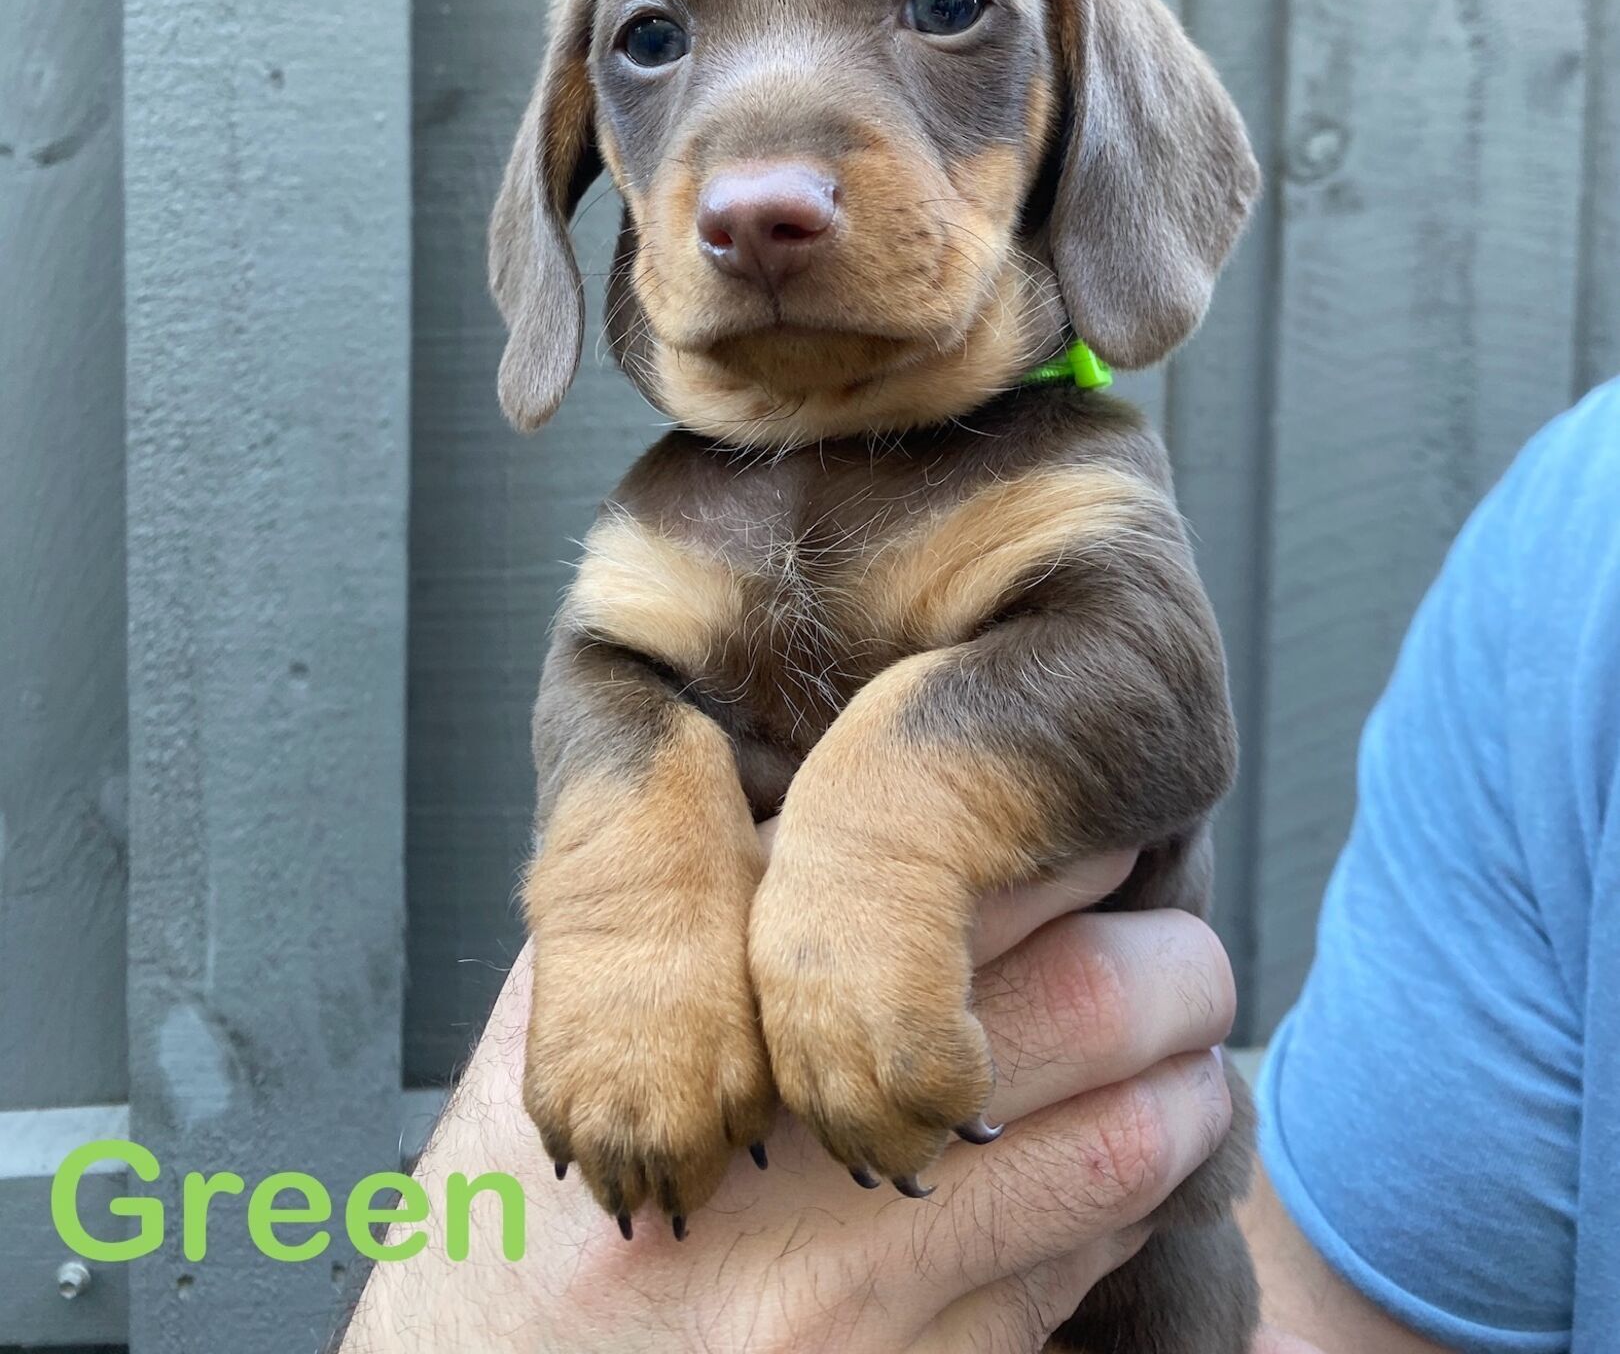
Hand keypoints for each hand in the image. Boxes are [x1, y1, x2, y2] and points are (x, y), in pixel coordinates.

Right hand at [342, 849, 1235, 1352]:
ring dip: (1179, 1096)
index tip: (1102, 836)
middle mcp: (799, 1165)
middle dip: (1172, 968)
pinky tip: (1106, 1188)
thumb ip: (681, 910)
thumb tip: (855, 809)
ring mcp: (859, 1310)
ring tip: (1181, 1065)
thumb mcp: (551, 1029)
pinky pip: (1068, 1292)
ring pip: (1119, 1160)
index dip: (1063, 842)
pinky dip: (1114, 1222)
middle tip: (1187, 958)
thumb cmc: (507, 1230)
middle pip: (1084, 1008)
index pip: (951, 876)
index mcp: (715, 1018)